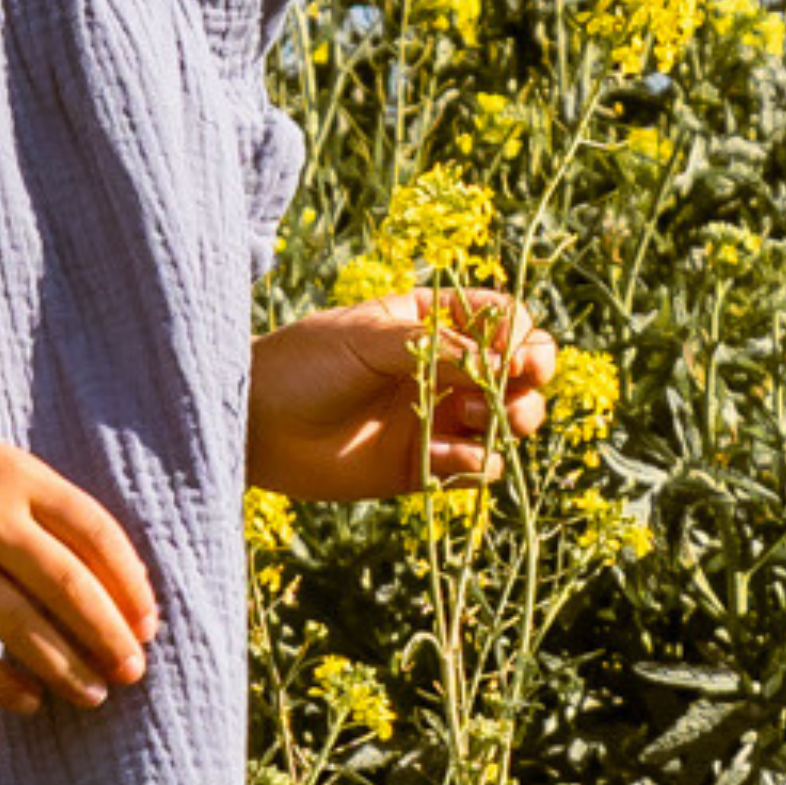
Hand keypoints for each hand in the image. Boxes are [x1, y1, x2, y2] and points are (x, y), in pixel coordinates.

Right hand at [0, 422, 160, 717]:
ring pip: (23, 629)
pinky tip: (29, 701)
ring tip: (93, 695)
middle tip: (134, 671)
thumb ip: (47, 510)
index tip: (148, 622)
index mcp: (14, 474)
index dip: (130, 583)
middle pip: (69, 586)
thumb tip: (115, 579)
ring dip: (66, 668)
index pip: (96, 533)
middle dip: (110, 635)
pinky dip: (3, 684)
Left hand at [248, 291, 557, 504]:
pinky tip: (440, 457)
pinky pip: (479, 466)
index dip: (521, 334)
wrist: (255, 425)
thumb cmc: (303, 364)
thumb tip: (504, 364)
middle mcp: (445, 368)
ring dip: (511, 419)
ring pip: (512, 419)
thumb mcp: (368, 339)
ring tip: (470, 416)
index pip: (503, 318)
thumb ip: (437, 350)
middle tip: (511, 385)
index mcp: (431, 322)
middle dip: (530, 378)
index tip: (515, 353)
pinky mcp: (427, 465)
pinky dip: (475, 463)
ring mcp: (438, 416)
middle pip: (522, 370)